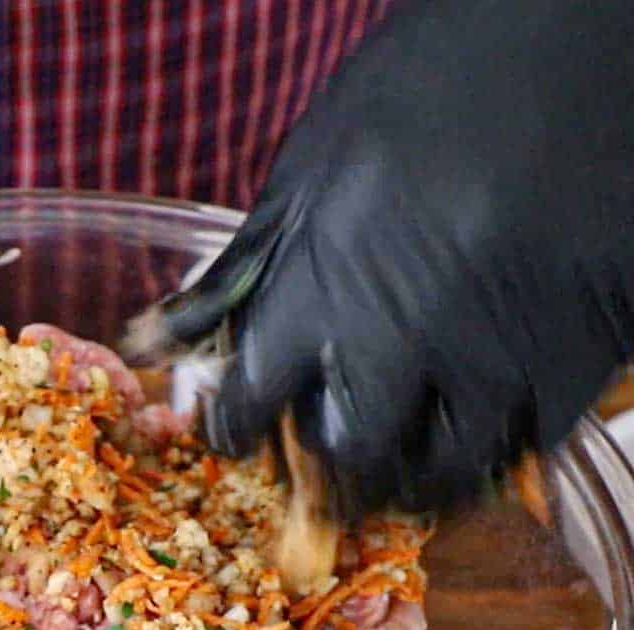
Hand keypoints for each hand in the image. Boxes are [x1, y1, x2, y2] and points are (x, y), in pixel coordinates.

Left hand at [131, 0, 633, 515]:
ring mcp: (500, 351)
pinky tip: (484, 423)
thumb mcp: (306, 170)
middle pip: (356, 459)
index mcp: (320, 294)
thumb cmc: (423, 88)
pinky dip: (500, 451)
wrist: (567, 31)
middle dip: (337, 474)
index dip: (238, 434)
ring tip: (412, 462)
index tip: (242, 432)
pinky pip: (532, 444)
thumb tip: (152, 342)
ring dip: (421, 479)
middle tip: (338, 462)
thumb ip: (237, 273)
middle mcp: (405, 339)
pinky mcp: (582, 350)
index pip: (252, 412)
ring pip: (448, 471)